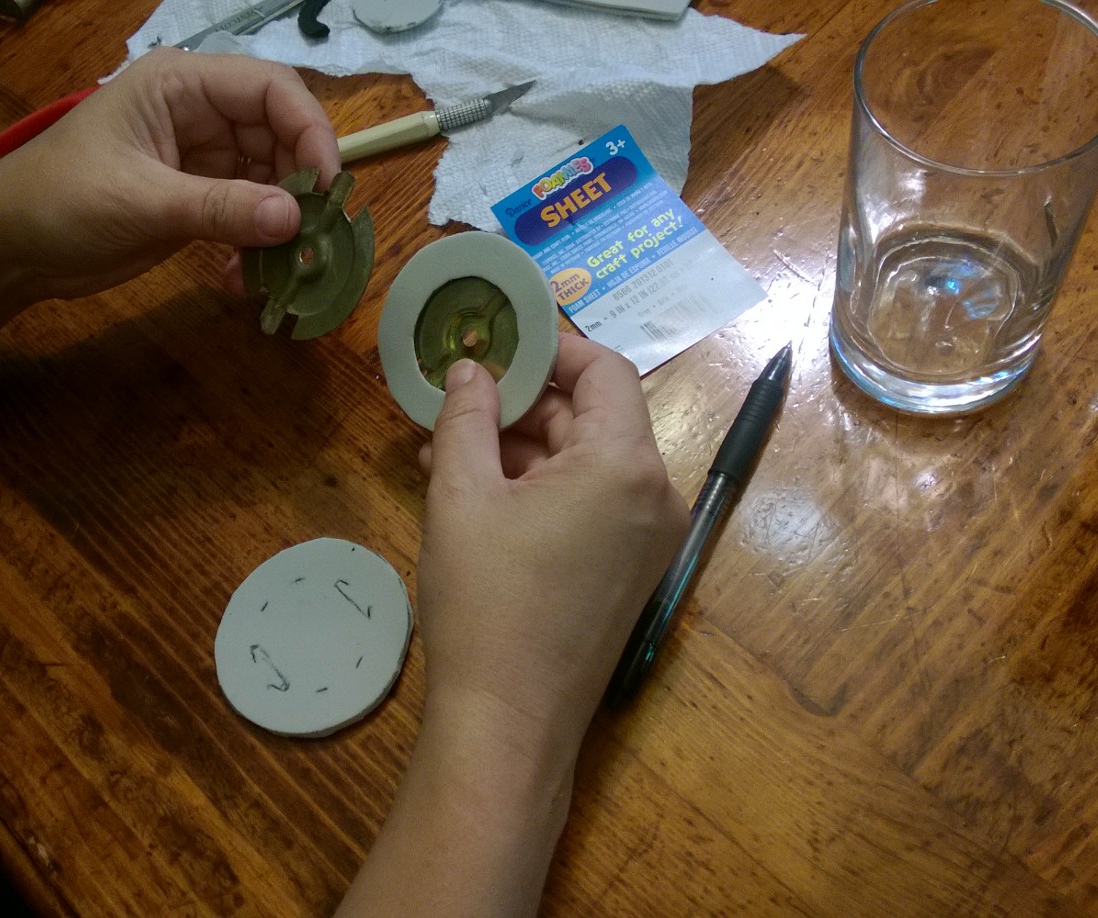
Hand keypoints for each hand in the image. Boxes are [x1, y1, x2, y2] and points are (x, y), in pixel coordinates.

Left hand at [0, 48, 340, 300]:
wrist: (9, 248)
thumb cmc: (59, 202)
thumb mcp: (141, 202)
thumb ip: (220, 208)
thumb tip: (294, 220)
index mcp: (182, 85)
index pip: (271, 89)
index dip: (310, 130)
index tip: (327, 186)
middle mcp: (199, 113)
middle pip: (280, 136)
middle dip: (299, 186)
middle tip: (310, 239)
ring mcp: (200, 157)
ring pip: (271, 180)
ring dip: (280, 225)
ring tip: (279, 268)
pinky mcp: (197, 199)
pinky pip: (249, 214)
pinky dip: (255, 245)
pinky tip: (242, 278)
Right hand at [416, 335, 687, 757]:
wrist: (508, 723)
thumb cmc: (485, 602)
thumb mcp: (461, 496)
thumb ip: (466, 417)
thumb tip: (470, 369)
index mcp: (626, 465)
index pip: (604, 370)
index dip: (549, 348)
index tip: (492, 345)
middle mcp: (655, 495)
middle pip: (594, 417)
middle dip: (521, 405)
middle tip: (451, 405)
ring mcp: (649, 540)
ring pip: (585, 464)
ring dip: (521, 450)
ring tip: (442, 453)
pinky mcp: (630, 574)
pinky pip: (589, 506)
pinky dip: (540, 491)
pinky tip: (473, 495)